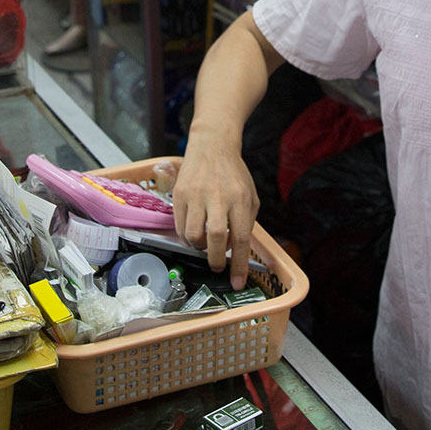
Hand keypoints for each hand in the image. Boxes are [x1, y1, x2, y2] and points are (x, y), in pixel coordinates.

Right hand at [173, 136, 259, 288]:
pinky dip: (187, 237)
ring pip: (193, 235)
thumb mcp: (250, 196)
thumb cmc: (233, 174)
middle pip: (215, 237)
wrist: (212, 146)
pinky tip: (194, 233)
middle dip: (216, 260)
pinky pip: (180, 227)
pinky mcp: (180, 195)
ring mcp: (197, 195)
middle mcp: (218, 197)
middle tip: (218, 267)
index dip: (239, 264)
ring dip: (199, 248)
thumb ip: (246, 222)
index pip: (241, 238)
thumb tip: (237, 251)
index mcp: (240, 199)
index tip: (237, 282)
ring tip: (204, 245)